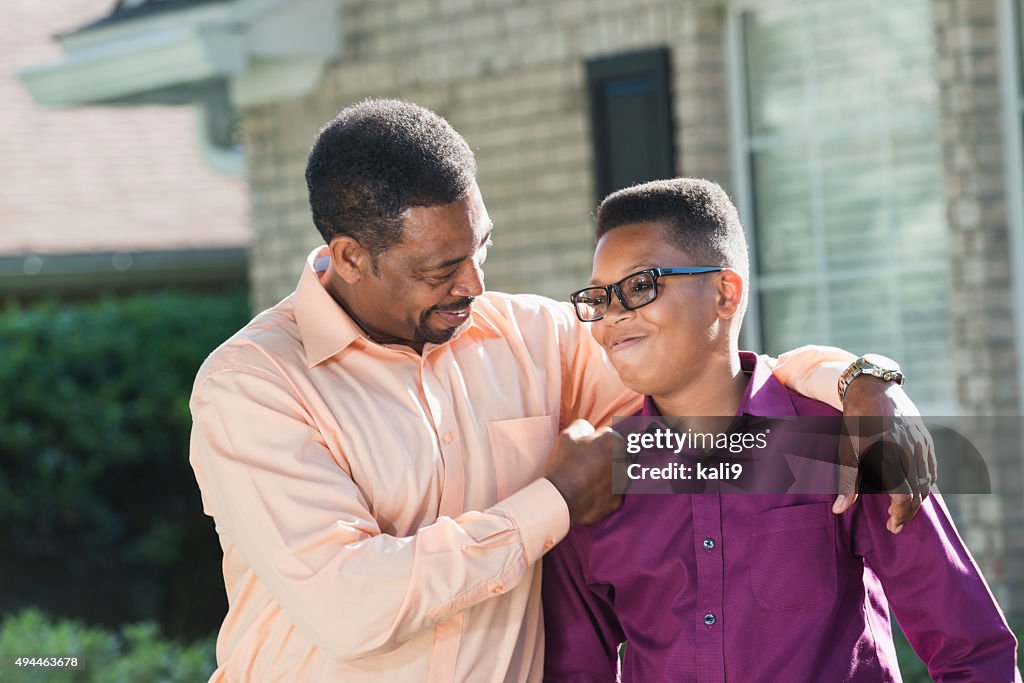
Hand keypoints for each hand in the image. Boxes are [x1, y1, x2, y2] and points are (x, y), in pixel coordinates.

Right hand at [545, 419, 624, 525]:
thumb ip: (583, 425)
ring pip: (617, 473)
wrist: (561, 498)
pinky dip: (604, 492)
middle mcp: (624, 461)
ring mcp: (623, 483)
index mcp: (614, 441)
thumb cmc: (564, 464)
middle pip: (617, 454)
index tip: (585, 448)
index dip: (595, 440)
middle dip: (606, 456)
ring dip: (607, 473)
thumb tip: (589, 430)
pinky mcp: (618, 501)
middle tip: (587, 463)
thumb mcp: (568, 434)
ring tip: (588, 478)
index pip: (608, 435)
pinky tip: (590, 491)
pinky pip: (613, 492)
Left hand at [834, 377, 936, 532]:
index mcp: (892, 456)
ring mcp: (922, 444)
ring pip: (927, 482)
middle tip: (895, 524)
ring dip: (917, 499)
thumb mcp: (847, 450)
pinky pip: (932, 468)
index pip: (904, 497)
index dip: (899, 516)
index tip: (892, 527)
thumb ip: (848, 482)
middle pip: (918, 493)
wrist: (873, 387)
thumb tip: (839, 511)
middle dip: (907, 512)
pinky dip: (926, 483)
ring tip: (902, 509)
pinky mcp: (926, 438)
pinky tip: (915, 489)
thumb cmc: (855, 420)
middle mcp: (912, 452)